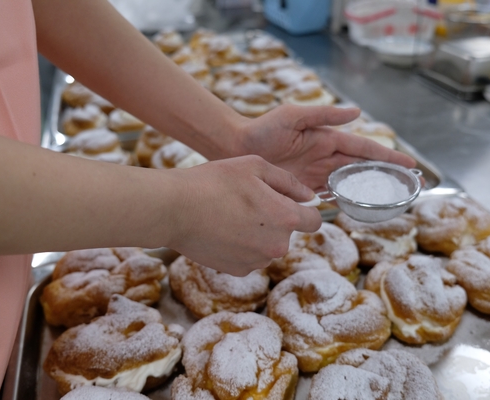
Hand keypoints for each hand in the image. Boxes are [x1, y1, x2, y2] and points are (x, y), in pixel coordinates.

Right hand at [164, 155, 321, 275]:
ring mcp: (257, 261)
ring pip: (268, 246)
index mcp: (286, 218)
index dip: (305, 209)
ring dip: (258, 234)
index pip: (314, 220)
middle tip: (248, 202)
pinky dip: (241, 246)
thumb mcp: (255, 167)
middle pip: (288, 233)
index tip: (289, 202)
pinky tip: (222, 230)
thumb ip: (289, 182)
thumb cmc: (214, 182)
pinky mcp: (237, 270)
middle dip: (276, 219)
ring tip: (231, 215)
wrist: (175, 209)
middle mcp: (277, 245)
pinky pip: (250, 257)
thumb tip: (309, 196)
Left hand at [238, 105, 416, 190]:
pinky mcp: (304, 187)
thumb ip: (323, 115)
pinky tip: (360, 210)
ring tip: (394, 202)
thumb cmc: (262, 128)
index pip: (363, 150)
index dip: (387, 157)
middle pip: (363, 169)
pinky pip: (330, 196)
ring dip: (371, 192)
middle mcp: (325, 157)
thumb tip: (357, 112)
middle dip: (388, 177)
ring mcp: (316, 173)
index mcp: (327, 139)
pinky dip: (346, 202)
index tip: (409, 165)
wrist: (236, 148)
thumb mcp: (292, 115)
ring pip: (350, 184)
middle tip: (412, 187)